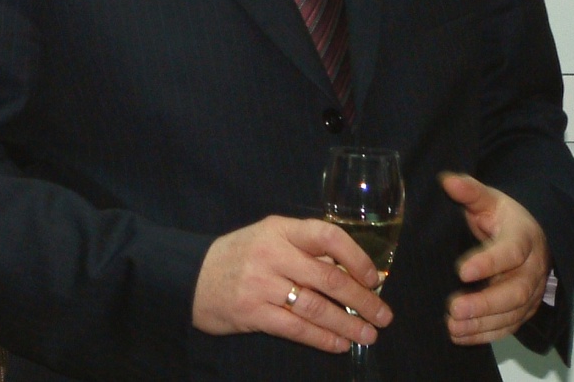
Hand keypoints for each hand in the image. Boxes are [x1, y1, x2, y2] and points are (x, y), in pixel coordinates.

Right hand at [192, 215, 393, 353]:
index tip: (374, 277)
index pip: (326, 235)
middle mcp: (271, 253)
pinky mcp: (252, 312)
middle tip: (382, 315)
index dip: (356, 257)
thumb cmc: (239, 257)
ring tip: (368, 335)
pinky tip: (339, 344)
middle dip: (362, 300)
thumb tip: (354, 272)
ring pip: (316, 307)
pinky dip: (323, 339)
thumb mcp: (268, 240)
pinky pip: (296, 328)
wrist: (190, 277)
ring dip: (348, 324)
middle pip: (328, 277)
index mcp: (279, 230)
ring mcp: (260, 284)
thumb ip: (304, 250)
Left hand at [441, 173, 550, 344]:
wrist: (528, 235)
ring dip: (482, 323)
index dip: (488, 263)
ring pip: (512, 313)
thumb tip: (447, 180)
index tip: (461, 270)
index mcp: (523, 238)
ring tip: (453, 326)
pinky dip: (486, 334)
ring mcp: (530, 291)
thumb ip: (468, 191)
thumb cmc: (501, 217)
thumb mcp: (487, 199)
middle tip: (453, 308)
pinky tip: (460, 336)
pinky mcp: (523, 308)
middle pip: (515, 291)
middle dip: (485, 302)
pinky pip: (508, 325)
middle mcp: (531, 268)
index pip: (510, 252)